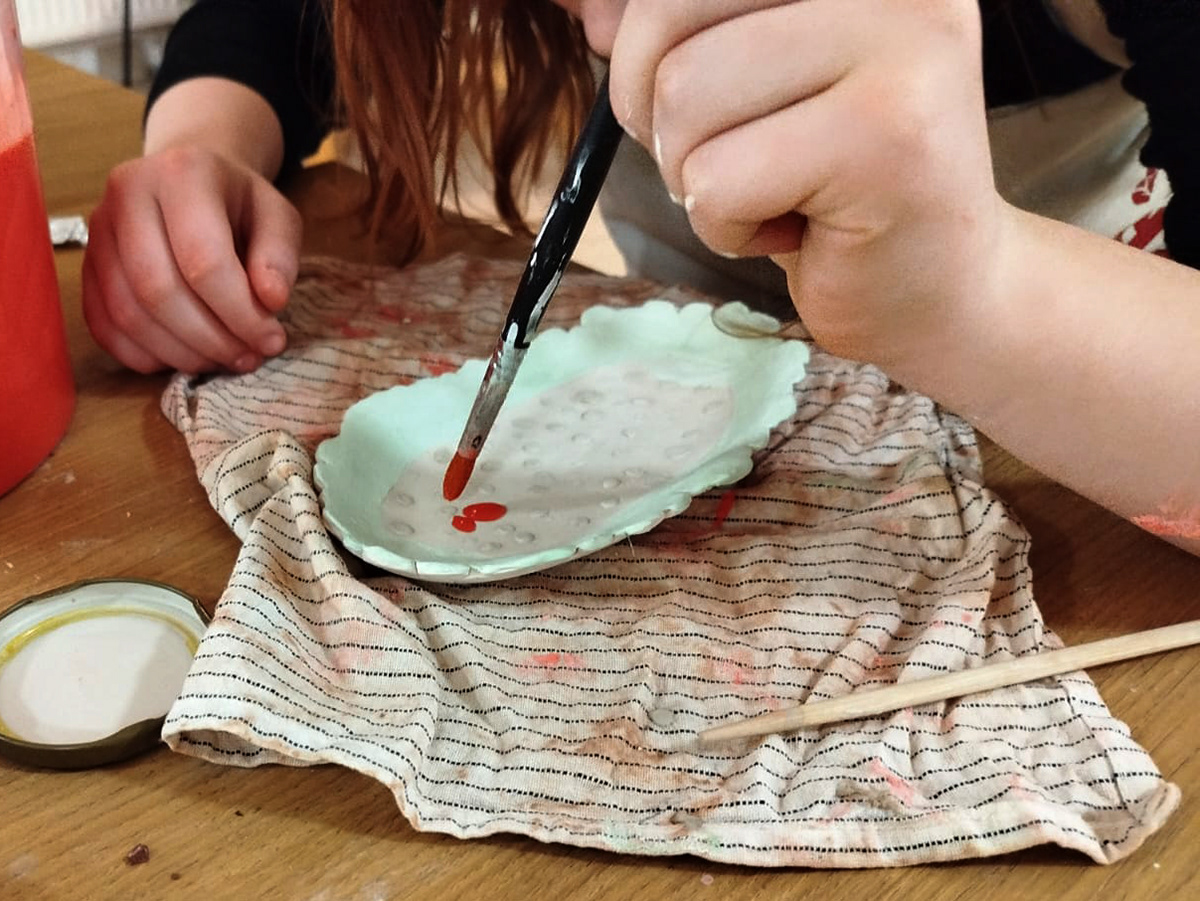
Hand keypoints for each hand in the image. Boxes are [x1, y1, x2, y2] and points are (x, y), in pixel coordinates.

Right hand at [82, 145, 301, 373]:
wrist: (190, 182)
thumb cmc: (239, 204)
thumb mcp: (278, 217)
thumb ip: (280, 257)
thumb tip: (271, 301)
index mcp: (182, 173)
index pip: (203, 259)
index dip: (240, 313)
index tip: (271, 340)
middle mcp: (127, 194)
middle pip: (157, 289)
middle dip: (209, 339)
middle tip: (248, 357)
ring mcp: (98, 230)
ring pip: (128, 313)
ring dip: (181, 353)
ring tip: (223, 359)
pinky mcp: (86, 265)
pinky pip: (104, 326)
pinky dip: (146, 355)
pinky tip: (186, 357)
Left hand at [605, 0, 1002, 370]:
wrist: (934, 288)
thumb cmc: (830, 186)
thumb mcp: (745, 87)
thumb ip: (677, 33)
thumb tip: (588, 9)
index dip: (645, 44)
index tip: (693, 100)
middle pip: (665, 19)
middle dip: (662, 116)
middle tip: (731, 159)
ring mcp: (902, 47)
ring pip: (682, 99)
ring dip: (700, 179)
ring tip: (775, 194)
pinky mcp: (885, 137)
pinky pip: (716, 180)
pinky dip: (726, 229)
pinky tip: (796, 230)